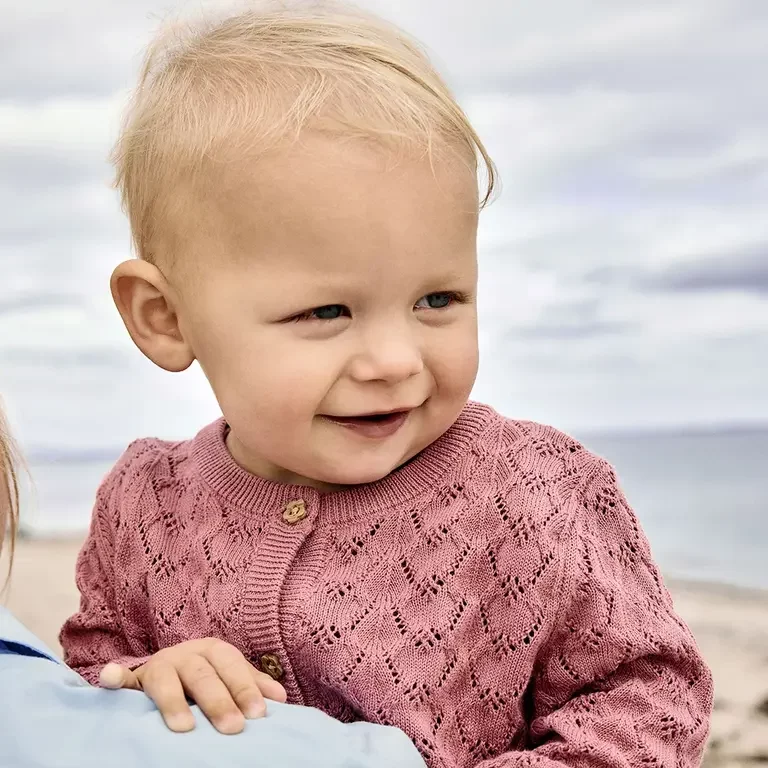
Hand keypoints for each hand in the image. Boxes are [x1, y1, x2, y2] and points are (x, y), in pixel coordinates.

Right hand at [99, 638, 286, 733]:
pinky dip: (113, 678)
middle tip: (232, 728)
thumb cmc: (207, 677)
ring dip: (173, 702)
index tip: (259, 714)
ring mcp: (158, 666)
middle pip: (203, 675)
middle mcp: (186, 655)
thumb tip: (281, 699)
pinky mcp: (133, 681)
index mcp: (213, 651)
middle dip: (218, 701)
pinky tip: (108, 679)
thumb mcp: (229, 676)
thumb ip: (252, 685)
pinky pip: (121, 679)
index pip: (232, 667)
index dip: (245, 688)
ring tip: (184, 728)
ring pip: (165, 679)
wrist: (169, 668)